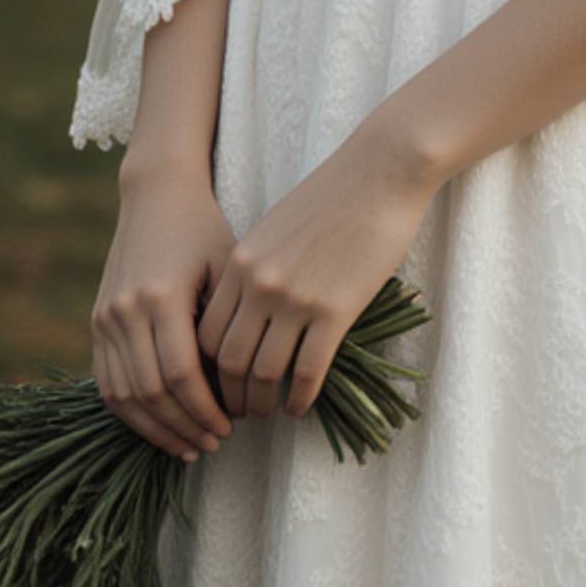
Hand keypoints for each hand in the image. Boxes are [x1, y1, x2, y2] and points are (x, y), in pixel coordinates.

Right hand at [91, 162, 239, 459]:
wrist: (156, 196)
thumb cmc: (204, 230)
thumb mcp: (226, 267)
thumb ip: (226, 323)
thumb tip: (239, 386)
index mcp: (160, 296)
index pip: (180, 375)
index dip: (205, 409)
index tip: (230, 427)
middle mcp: (125, 310)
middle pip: (150, 391)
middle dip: (184, 425)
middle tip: (215, 443)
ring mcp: (105, 318)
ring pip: (123, 395)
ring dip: (156, 428)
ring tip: (189, 444)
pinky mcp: (96, 322)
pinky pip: (106, 382)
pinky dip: (130, 412)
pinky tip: (159, 425)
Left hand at [196, 117, 439, 424]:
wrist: (380, 172)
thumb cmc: (332, 196)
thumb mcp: (276, 229)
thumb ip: (256, 268)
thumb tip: (249, 313)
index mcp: (240, 263)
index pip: (206, 333)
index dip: (206, 369)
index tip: (217, 385)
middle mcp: (259, 285)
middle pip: (227, 360)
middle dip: (229, 396)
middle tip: (238, 413)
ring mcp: (295, 299)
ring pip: (264, 372)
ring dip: (262, 403)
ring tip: (268, 414)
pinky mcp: (334, 310)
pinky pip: (308, 371)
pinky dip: (300, 398)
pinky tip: (301, 408)